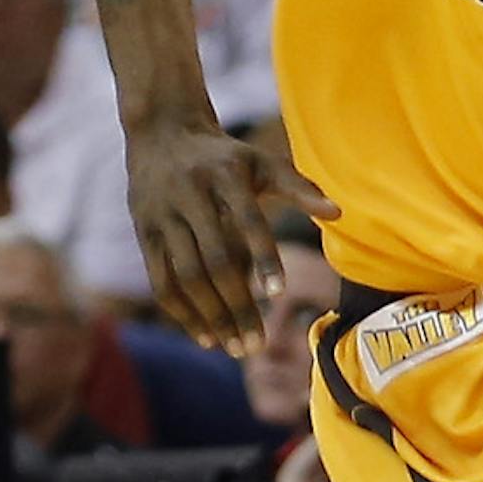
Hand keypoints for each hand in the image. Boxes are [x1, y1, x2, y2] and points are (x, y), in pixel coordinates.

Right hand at [127, 115, 337, 354]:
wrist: (161, 132)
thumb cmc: (226, 156)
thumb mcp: (262, 162)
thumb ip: (300, 188)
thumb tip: (338, 213)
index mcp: (225, 176)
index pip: (248, 221)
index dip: (263, 257)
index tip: (278, 294)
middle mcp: (190, 195)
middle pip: (214, 261)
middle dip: (236, 306)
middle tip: (257, 346)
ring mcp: (162, 216)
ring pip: (185, 277)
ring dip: (211, 317)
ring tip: (236, 349)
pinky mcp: (143, 233)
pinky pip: (161, 280)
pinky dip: (182, 312)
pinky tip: (206, 337)